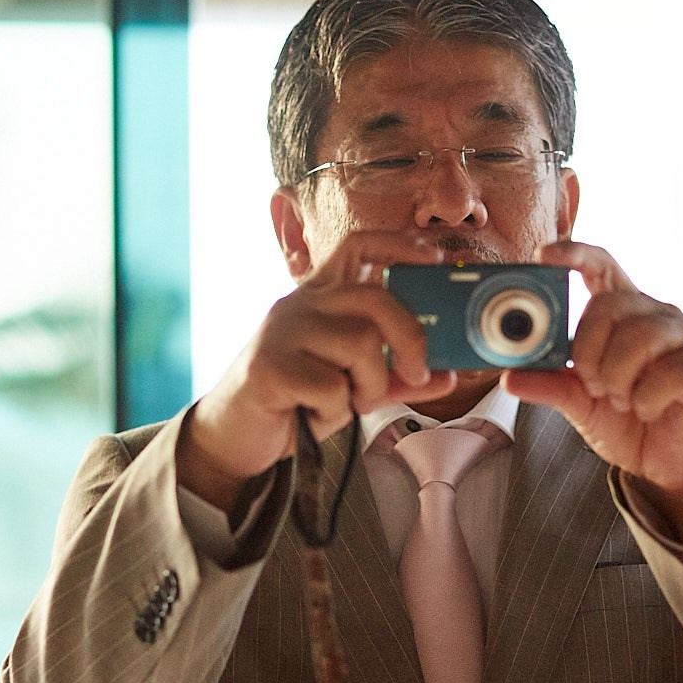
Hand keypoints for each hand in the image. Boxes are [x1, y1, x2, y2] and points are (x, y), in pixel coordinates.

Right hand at [180, 230, 459, 507]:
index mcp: (320, 299)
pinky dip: (335, 411)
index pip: (358, 247)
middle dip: (409, 338)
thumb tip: (448, 375)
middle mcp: (300, 305)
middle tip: (417, 373)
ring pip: (359, 344)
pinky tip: (314, 415)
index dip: (399, 246)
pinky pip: (331, 386)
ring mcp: (281, 333)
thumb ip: (397, 377)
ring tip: (348, 403)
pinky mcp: (268, 367)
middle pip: (374, 298)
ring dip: (369, 386)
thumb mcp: (353, 385)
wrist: (235, 436)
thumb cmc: (296, 402)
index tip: (434, 260)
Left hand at [505, 240, 682, 533]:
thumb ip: (550, 385)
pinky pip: (672, 372)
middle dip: (589, 349)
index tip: (543, 256)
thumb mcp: (580, 404)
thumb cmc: (626, 423)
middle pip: (612, 304)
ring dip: (618, 377)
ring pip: (642, 336)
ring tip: (620, 401)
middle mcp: (657, 316)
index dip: (574, 255)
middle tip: (592, 385)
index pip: (602, 267)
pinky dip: (648, 399)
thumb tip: (509, 376)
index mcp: (624, 315)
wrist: (666, 464)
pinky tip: (647, 410)